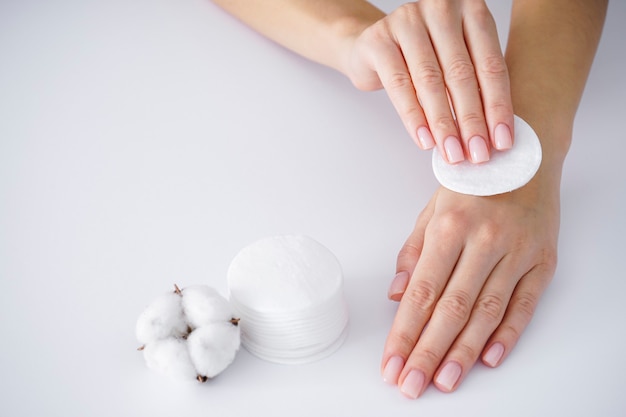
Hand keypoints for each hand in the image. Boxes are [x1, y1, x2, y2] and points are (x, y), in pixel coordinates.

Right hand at [345, 0, 513, 162]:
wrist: (371, 46)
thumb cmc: (421, 57)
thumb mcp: (455, 61)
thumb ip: (474, 86)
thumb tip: (494, 136)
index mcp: (471, 9)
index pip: (490, 65)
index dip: (498, 107)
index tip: (502, 141)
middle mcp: (441, 8)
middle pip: (461, 74)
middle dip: (471, 120)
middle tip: (477, 153)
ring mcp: (407, 21)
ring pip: (430, 81)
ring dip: (443, 124)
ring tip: (452, 153)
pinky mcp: (378, 40)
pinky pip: (399, 85)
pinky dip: (413, 117)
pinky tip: (424, 139)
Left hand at [381, 176, 559, 397]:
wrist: (526, 156)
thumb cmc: (472, 184)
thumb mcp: (433, 209)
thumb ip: (413, 253)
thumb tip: (396, 295)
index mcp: (451, 227)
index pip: (422, 291)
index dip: (404, 332)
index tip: (391, 362)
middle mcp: (485, 241)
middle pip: (452, 309)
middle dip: (428, 352)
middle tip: (411, 385)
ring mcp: (518, 252)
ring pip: (487, 312)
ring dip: (464, 352)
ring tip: (444, 381)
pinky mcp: (543, 261)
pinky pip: (525, 304)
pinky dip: (508, 334)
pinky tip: (489, 359)